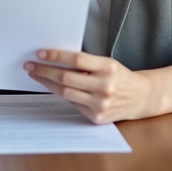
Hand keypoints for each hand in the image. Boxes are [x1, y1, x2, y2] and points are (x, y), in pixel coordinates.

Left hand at [25, 49, 154, 123]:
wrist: (140, 97)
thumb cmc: (120, 77)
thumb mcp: (108, 63)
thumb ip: (86, 63)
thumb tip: (56, 59)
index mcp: (108, 68)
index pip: (77, 60)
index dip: (56, 56)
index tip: (41, 53)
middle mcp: (105, 86)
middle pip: (67, 78)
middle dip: (45, 71)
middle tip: (31, 65)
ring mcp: (100, 104)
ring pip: (66, 92)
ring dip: (47, 83)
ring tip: (36, 75)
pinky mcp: (96, 116)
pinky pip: (72, 103)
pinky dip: (61, 94)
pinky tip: (52, 87)